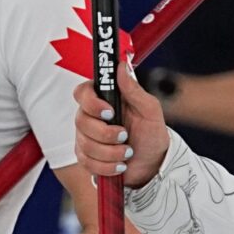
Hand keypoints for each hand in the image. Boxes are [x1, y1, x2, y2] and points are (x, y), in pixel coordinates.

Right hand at [74, 60, 169, 187]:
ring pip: (84, 144)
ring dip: (110, 152)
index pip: (82, 92)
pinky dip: (107, 166)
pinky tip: (120, 164)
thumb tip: (121, 67)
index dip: (91, 102)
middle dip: (105, 133)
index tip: (109, 111)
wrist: (152, 163)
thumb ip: (133, 89)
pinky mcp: (86, 157)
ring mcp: (86, 137)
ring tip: (127, 152)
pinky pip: (86, 162)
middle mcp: (91, 116)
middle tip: (125, 135)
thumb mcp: (149, 109)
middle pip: (81, 120)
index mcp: (105, 99)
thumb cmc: (151, 133)